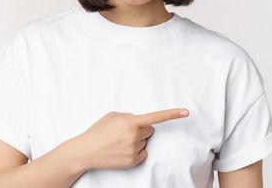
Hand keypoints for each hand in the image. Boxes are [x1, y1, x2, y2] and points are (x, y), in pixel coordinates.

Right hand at [71, 108, 188, 170]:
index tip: (187, 112)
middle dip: (141, 130)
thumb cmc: (98, 132)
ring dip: (136, 141)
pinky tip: (121, 151)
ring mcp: (134, 149)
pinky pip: (143, 153)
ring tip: (118, 143)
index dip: (173, 114)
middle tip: (123, 134)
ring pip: (145, 141)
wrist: (84, 152)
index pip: (156, 117)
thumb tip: (141, 121)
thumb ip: (130, 116)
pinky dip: (136, 151)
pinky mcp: (133, 161)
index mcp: (130, 122)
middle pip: (150, 130)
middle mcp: (134, 135)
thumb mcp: (113, 116)